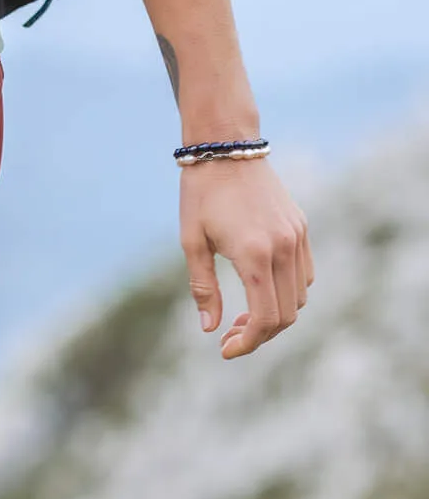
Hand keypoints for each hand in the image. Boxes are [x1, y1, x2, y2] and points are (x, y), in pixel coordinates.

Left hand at [179, 155, 313, 360]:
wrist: (226, 147)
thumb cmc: (201, 194)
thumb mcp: (192, 243)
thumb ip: (204, 288)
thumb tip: (211, 329)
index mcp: (254, 255)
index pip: (265, 318)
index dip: (249, 343)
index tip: (226, 351)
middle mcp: (283, 248)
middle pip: (286, 314)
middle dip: (259, 335)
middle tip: (230, 338)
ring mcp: (297, 237)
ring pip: (299, 297)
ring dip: (274, 315)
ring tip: (242, 317)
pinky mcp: (301, 228)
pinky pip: (305, 274)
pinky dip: (286, 293)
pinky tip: (259, 291)